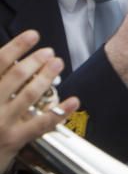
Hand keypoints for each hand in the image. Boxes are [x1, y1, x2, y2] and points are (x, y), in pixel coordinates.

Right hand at [0, 31, 78, 173]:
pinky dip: (60, 111)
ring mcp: (2, 123)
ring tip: (58, 63)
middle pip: (16, 77)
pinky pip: (41, 123)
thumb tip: (13, 58)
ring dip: (47, 77)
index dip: (16, 47)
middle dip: (35, 61)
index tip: (33, 35)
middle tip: (49, 52)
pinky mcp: (15, 138)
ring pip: (29, 95)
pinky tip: (74, 100)